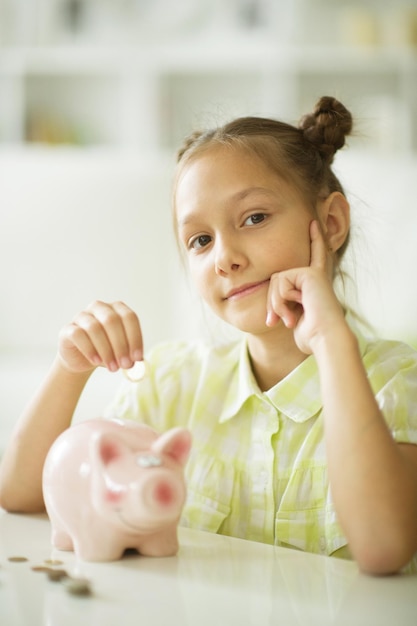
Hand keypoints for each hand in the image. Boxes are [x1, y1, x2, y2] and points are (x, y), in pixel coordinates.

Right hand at [57, 301, 142, 373]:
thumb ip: (130, 355)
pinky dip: (89, 350)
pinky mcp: (68, 329)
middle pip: (112, 320)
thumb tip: (137, 361)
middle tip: (125, 364)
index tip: (137, 357)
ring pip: (95, 328)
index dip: (135, 337)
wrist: (82, 359)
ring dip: (106, 350)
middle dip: (121, 345)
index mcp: (117, 308)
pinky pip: (78, 335)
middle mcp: (99, 308)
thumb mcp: (122, 353)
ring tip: (113, 367)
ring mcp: (82, 316)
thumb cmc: (107, 352)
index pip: (129, 317)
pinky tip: (96, 361)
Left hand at [266, 221, 344, 353]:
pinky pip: (281, 281)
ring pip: (276, 281)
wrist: (326, 337)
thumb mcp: (294, 318)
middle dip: (272, 303)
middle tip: (278, 321)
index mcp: (315, 285)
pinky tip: (298, 306)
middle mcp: (316, 275)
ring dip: (276, 303)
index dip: (315, 240)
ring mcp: (313, 273)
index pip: (314, 259)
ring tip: (288, 318)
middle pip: (276, 279)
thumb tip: (269, 316)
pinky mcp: (310, 273)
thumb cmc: (312, 335)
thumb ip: (285, 306)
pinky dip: (282, 299)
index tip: (313, 222)